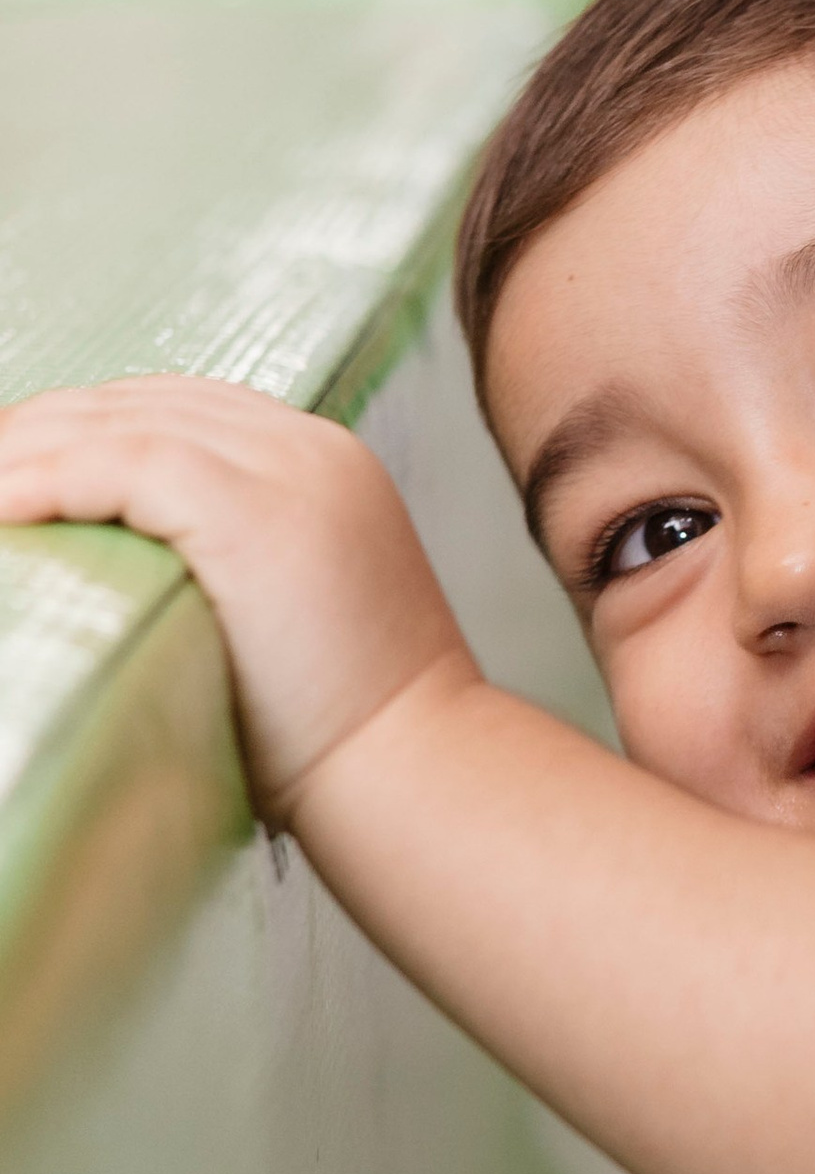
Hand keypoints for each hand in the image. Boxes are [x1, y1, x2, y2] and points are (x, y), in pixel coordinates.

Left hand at [0, 379, 473, 821]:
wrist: (415, 772)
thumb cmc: (347, 737)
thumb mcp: (292, 619)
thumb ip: (228, 569)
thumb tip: (122, 575)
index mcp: (327, 467)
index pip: (181, 411)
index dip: (88, 429)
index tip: (17, 470)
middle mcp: (311, 451)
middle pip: (142, 401)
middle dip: (43, 428)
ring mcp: (288, 472)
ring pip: (119, 421)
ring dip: (24, 451)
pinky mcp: (251, 510)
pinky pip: (119, 463)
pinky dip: (44, 479)